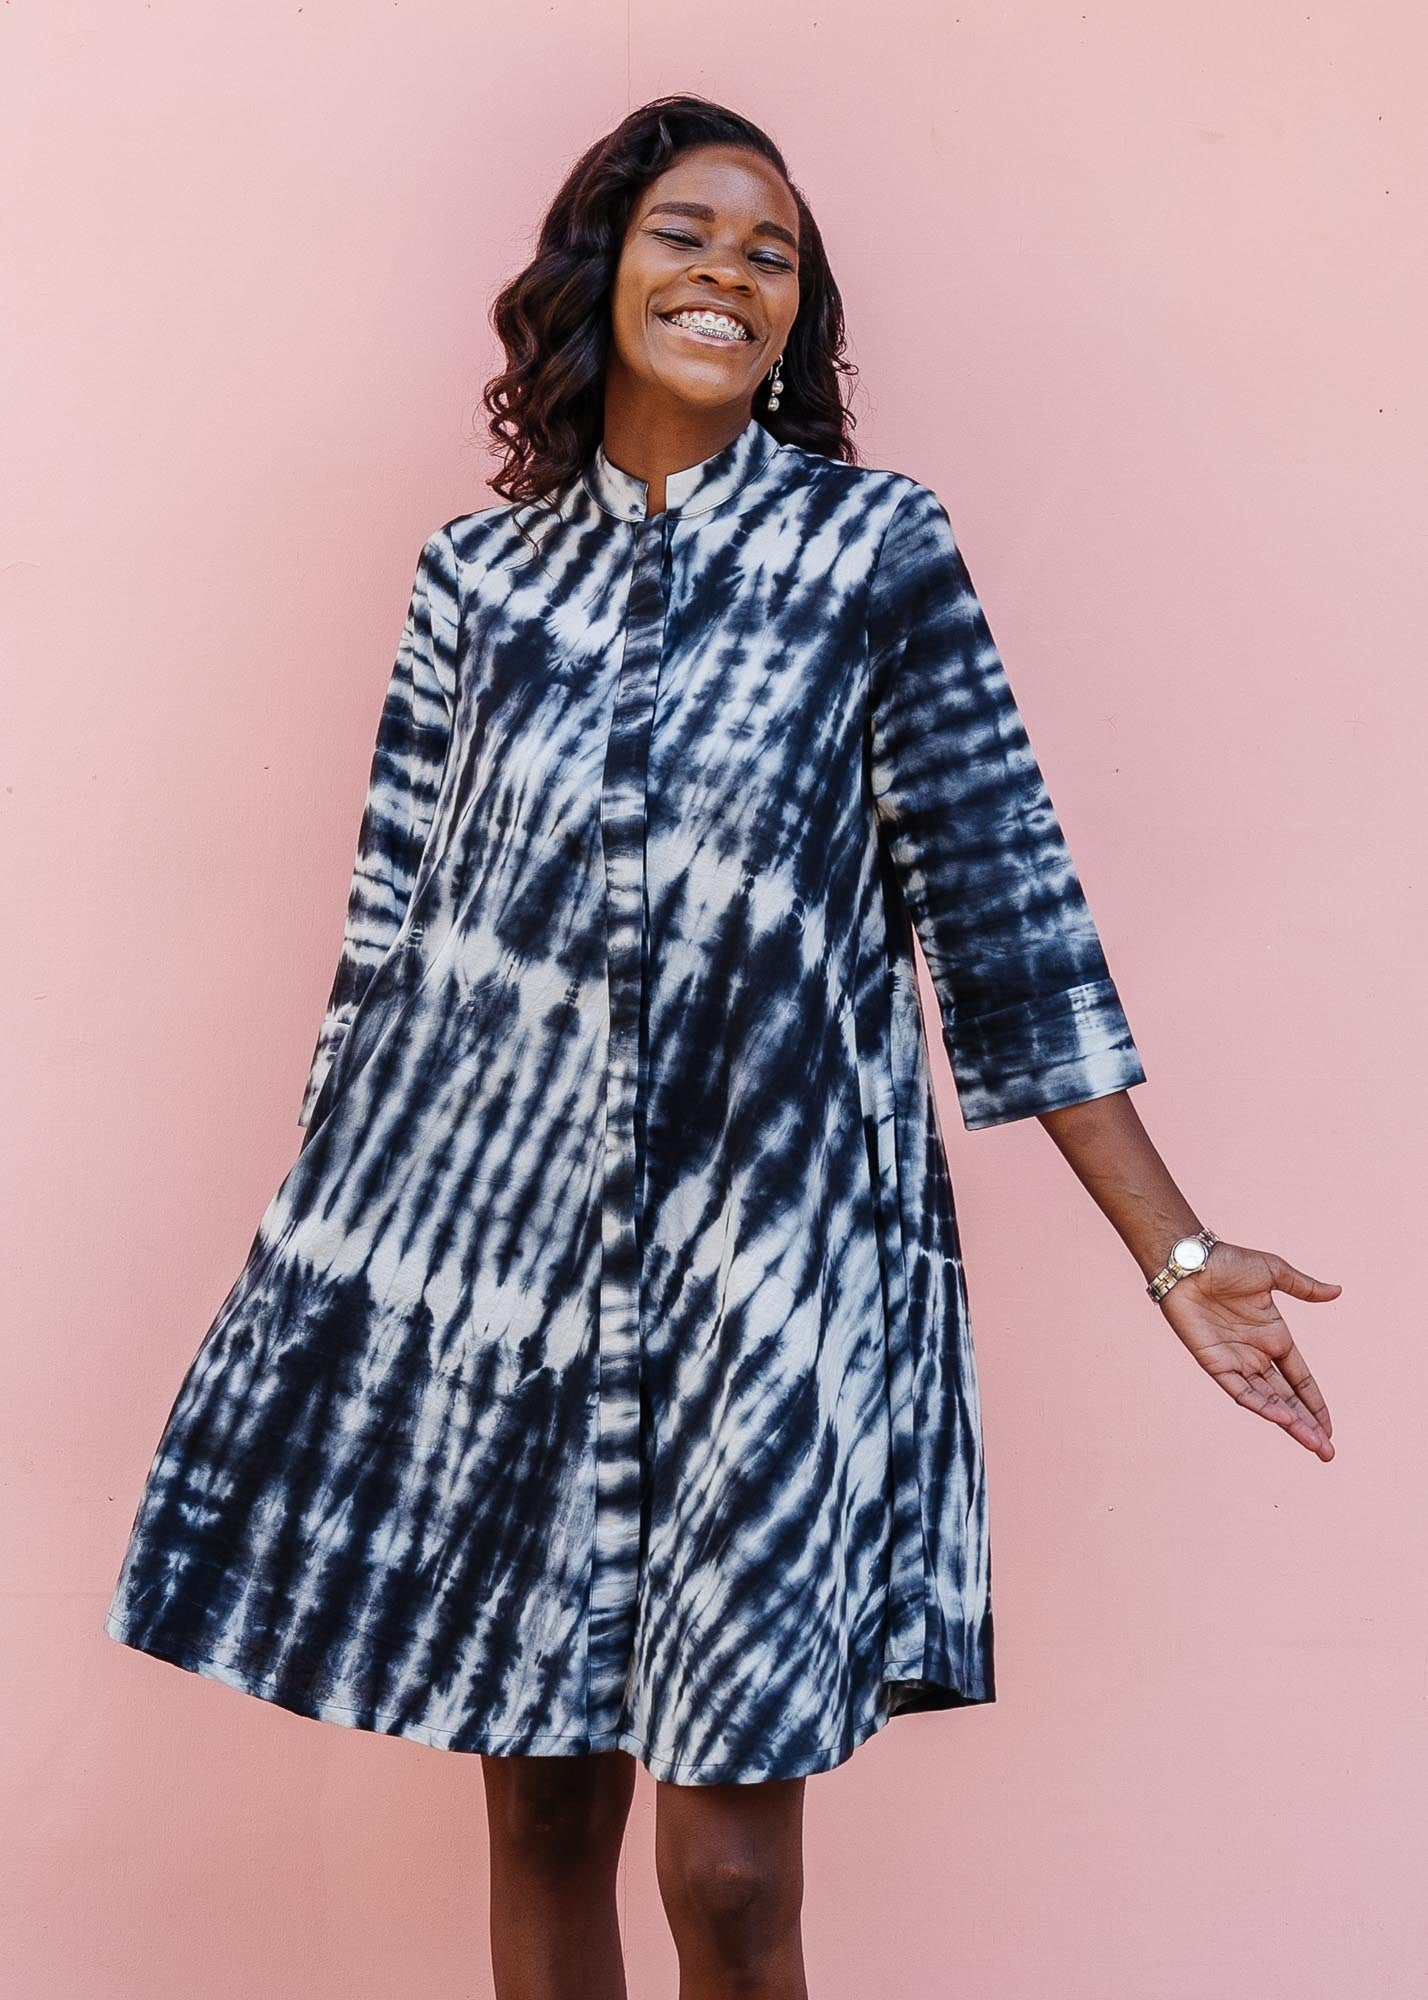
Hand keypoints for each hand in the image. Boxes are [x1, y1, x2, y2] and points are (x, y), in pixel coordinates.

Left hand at [1155, 1241, 1339, 1459]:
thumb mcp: (1273, 1273)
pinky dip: (1260, 1405)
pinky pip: (1240, 1390)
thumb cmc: (1227, 1262)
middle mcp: (1256, 1354)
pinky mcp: (1214, 1363)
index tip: (1330, 1428)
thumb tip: (1337, 1291)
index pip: (1300, 1379)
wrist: (1189, 1262)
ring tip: (1312, 1444)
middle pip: (1287, 1398)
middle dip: (1307, 1425)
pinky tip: (1282, 1418)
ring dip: (1289, 1423)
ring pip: (1267, 1400)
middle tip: (1327, 1452)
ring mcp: (1236, 1360)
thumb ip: (1304, 1287)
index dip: (1315, 1403)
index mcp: (1274, 1337)